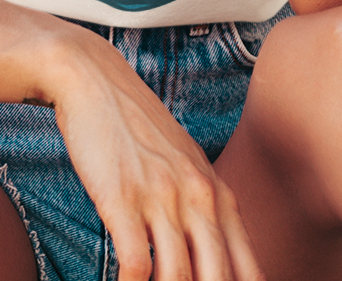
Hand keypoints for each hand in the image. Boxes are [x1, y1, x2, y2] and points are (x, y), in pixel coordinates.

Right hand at [46, 33, 264, 280]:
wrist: (94, 81)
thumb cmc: (136, 126)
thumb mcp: (184, 163)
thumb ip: (204, 206)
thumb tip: (213, 252)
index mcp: (219, 195)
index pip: (247, 269)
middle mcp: (199, 199)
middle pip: (218, 279)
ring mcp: (163, 199)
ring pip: (179, 278)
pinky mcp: (124, 201)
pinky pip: (137, 265)